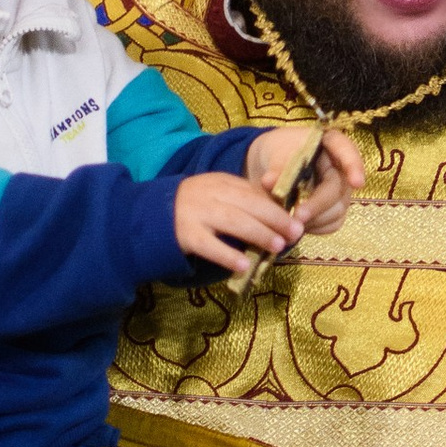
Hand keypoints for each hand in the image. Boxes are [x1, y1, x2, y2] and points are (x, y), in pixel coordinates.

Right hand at [174, 168, 301, 276]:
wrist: (148, 216)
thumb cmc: (192, 208)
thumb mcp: (216, 195)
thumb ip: (242, 200)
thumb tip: (279, 214)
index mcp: (221, 182)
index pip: (254, 192)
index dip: (277, 207)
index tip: (297, 221)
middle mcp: (210, 194)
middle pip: (248, 204)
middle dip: (274, 218)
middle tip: (294, 233)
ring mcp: (196, 213)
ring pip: (233, 221)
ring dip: (258, 233)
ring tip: (277, 246)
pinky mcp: (185, 234)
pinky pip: (209, 245)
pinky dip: (227, 254)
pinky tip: (243, 264)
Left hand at [246, 121, 365, 236]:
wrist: (273, 169)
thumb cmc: (279, 152)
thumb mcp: (276, 152)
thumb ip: (276, 166)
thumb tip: (269, 181)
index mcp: (330, 143)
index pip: (346, 149)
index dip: (353, 166)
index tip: (357, 183)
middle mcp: (341, 167)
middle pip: (338, 187)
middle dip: (318, 204)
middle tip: (298, 216)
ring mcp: (341, 190)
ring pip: (338, 209)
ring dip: (315, 219)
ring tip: (290, 221)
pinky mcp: (336, 209)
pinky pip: (333, 223)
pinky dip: (316, 228)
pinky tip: (298, 226)